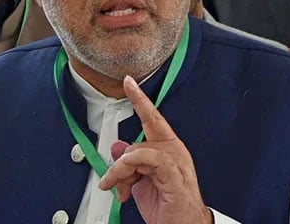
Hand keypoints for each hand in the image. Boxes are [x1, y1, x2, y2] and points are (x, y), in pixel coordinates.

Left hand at [98, 76, 212, 223]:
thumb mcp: (139, 182)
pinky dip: (137, 163)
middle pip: (138, 141)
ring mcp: (177, 164)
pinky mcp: (175, 178)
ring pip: (140, 150)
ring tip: (121, 189)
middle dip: (120, 164)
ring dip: (123, 171)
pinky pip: (155, 160)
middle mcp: (174, 152)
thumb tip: (117, 147)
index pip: (152, 118)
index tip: (128, 82)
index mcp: (168, 148)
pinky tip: (128, 175)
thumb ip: (128, 163)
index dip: (140, 99)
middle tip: (112, 182)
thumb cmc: (167, 207)